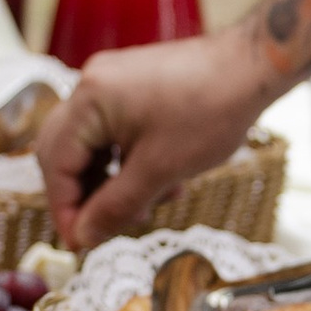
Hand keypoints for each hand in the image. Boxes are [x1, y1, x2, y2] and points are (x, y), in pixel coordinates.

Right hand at [35, 30, 276, 248]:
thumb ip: (115, 207)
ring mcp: (112, 82)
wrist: (253, 67)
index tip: (80, 243)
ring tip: (147, 206)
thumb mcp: (160, 170)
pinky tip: (161, 182)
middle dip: (86, 195)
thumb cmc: (211, 111)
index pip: (56, 163)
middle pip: (66, 152)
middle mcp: (93, 84)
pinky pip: (114, 131)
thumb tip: (82, 237)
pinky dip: (128, 161)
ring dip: (112, 181)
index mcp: (90, 100)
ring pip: (93, 145)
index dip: (65, 209)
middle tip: (104, 229)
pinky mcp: (133, 86)